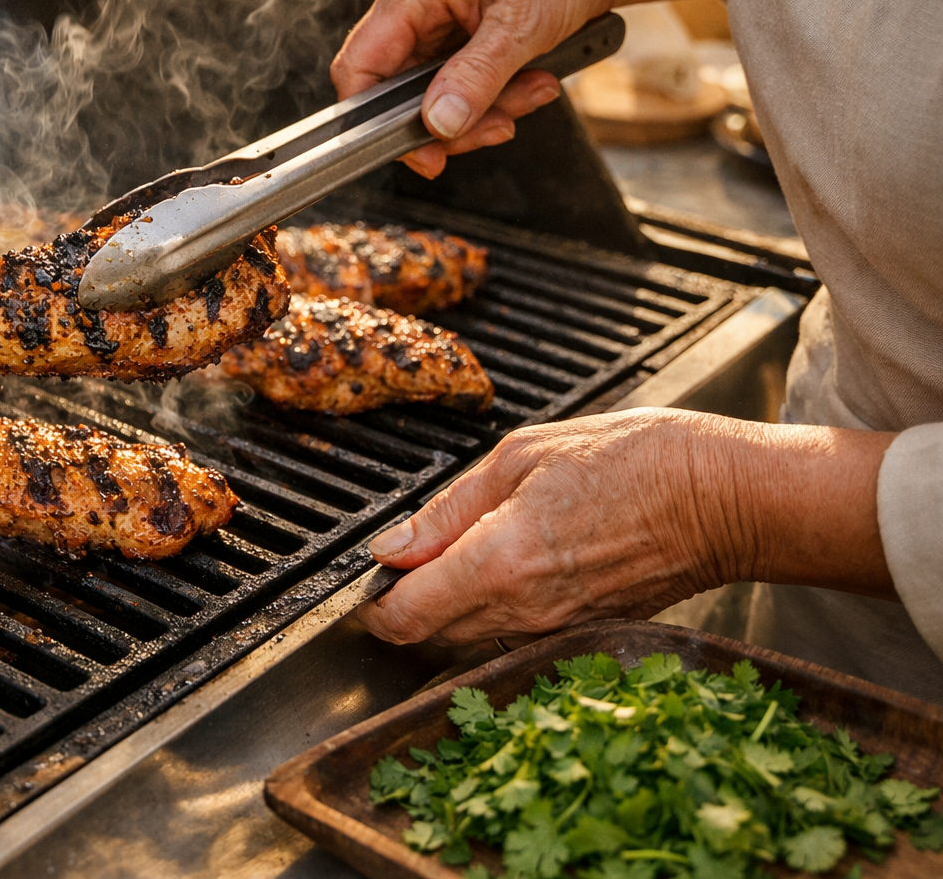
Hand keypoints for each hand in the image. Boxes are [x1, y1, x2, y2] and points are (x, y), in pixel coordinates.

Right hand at [331, 0, 730, 178]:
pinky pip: (457, 85)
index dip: (376, 121)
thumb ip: (476, 77)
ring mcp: (433, 22)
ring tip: (531, 91)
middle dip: (451, 120)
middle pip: (397, 93)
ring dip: (483, 110)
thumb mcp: (522, 25)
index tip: (420, 153)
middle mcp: (413, 5)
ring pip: (432, 96)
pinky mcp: (455, 37)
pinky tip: (528, 83)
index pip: (359, 68)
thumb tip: (437, 122)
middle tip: (497, 126)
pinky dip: (492, 96)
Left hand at [357, 408, 897, 645]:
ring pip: (470, 645)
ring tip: (469, 559)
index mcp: (498, 561)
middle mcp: (524, 611)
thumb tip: (392, 548)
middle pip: (430, 639)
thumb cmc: (633, 461)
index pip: (405, 618)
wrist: (724, 497)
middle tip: (419, 559)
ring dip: (451, 614)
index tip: (375, 580)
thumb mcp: (521, 455)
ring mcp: (557, 632)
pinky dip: (495, 620)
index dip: (375, 605)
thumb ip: (447, 509)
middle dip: (410, 606)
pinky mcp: (583, 638)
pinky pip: (514, 641)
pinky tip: (512, 574)